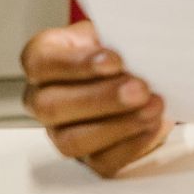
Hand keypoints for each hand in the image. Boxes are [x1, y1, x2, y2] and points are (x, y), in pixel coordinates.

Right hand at [20, 20, 171, 176]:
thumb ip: (118, 36)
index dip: (75, 64)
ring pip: (72, 141)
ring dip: (118, 125)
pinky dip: (131, 143)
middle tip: (139, 88)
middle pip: (52, 106)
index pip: (40, 62)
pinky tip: (153, 125)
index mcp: (43, 60)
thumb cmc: (122, 49)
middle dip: (100, 98)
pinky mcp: (88, 158)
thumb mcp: (116, 32)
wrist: (145, 76)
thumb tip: (139, 44)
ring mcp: (61, 133)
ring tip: (153, 107)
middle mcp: (43, 99)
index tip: (115, 60)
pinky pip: (102, 162)